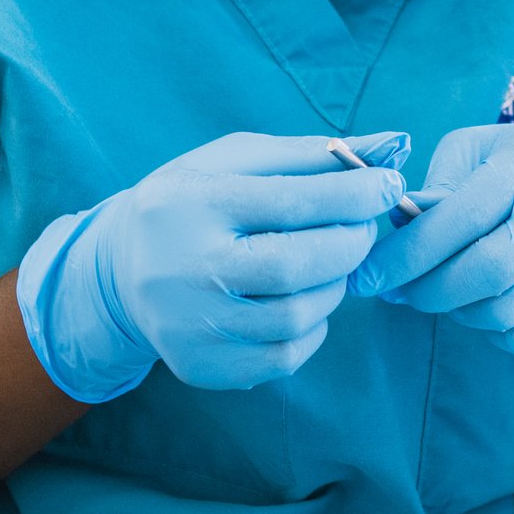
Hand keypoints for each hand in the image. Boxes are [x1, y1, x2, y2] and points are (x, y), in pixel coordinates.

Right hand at [17, 131, 409, 397]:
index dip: (355, 194)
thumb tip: (393, 146)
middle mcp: (184, 269)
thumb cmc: (195, 201)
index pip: (290, 201)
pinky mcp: (199, 367)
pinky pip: (284, 357)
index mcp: (190, 203)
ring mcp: (189, 326)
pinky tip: (300, 299)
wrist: (121, 270)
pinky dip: (311, 327)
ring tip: (328, 262)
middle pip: (295, 265)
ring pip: (297, 316)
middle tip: (364, 228)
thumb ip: (313, 154)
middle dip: (351, 243)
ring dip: (334, 286)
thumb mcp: (237, 160)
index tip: (390, 183)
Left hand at [350, 125, 513, 358]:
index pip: (462, 216)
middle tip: (402, 292)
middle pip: (488, 271)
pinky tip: (488, 303)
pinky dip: (493, 330)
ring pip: (503, 311)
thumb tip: (404, 222)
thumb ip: (440, 182)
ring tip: (448, 290)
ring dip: (459, 310)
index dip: (408, 252)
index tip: (367, 276)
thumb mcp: (479, 152)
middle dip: (431, 289)